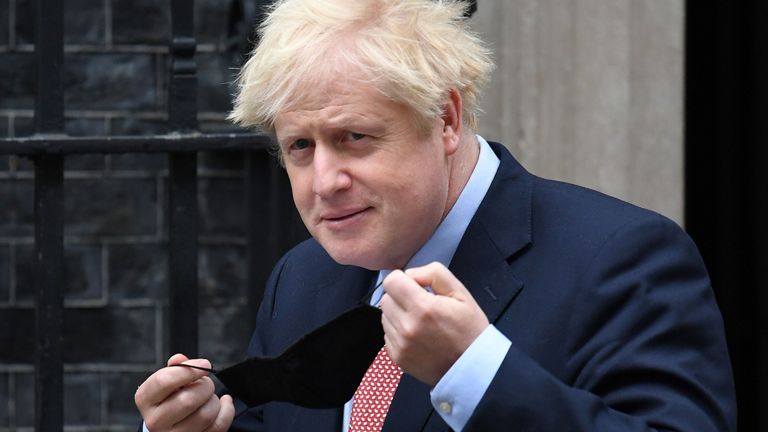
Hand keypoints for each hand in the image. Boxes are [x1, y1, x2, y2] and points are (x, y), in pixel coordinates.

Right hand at [135, 354, 234, 431]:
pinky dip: (226, 411)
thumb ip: (175, 368)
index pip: (164, 381)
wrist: (168, 425)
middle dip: (205, 386)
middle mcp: (156, 421)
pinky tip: (223, 404)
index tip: (204, 365)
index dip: (189, 370)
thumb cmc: (170, 399)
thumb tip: (181, 360)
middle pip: (188, 400)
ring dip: (213, 400)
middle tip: (205, 383)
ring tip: (208, 397)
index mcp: (146, 399)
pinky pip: (218, 426)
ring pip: (205, 415)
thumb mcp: (167, 381)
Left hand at [379, 262, 489, 384]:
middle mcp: (407, 327)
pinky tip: (417, 335)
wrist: (472, 367)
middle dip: (400, 297)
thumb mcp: (461, 292)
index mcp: (423, 308)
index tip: (415, 286)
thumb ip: (434, 273)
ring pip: (385, 316)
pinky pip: (387, 335)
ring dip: (398, 314)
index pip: (391, 281)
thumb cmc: (469, 330)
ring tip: (420, 321)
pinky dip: (398, 332)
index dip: (403, 279)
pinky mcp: (398, 358)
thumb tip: (410, 274)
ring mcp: (401, 345)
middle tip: (420, 304)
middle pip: (386, 298)